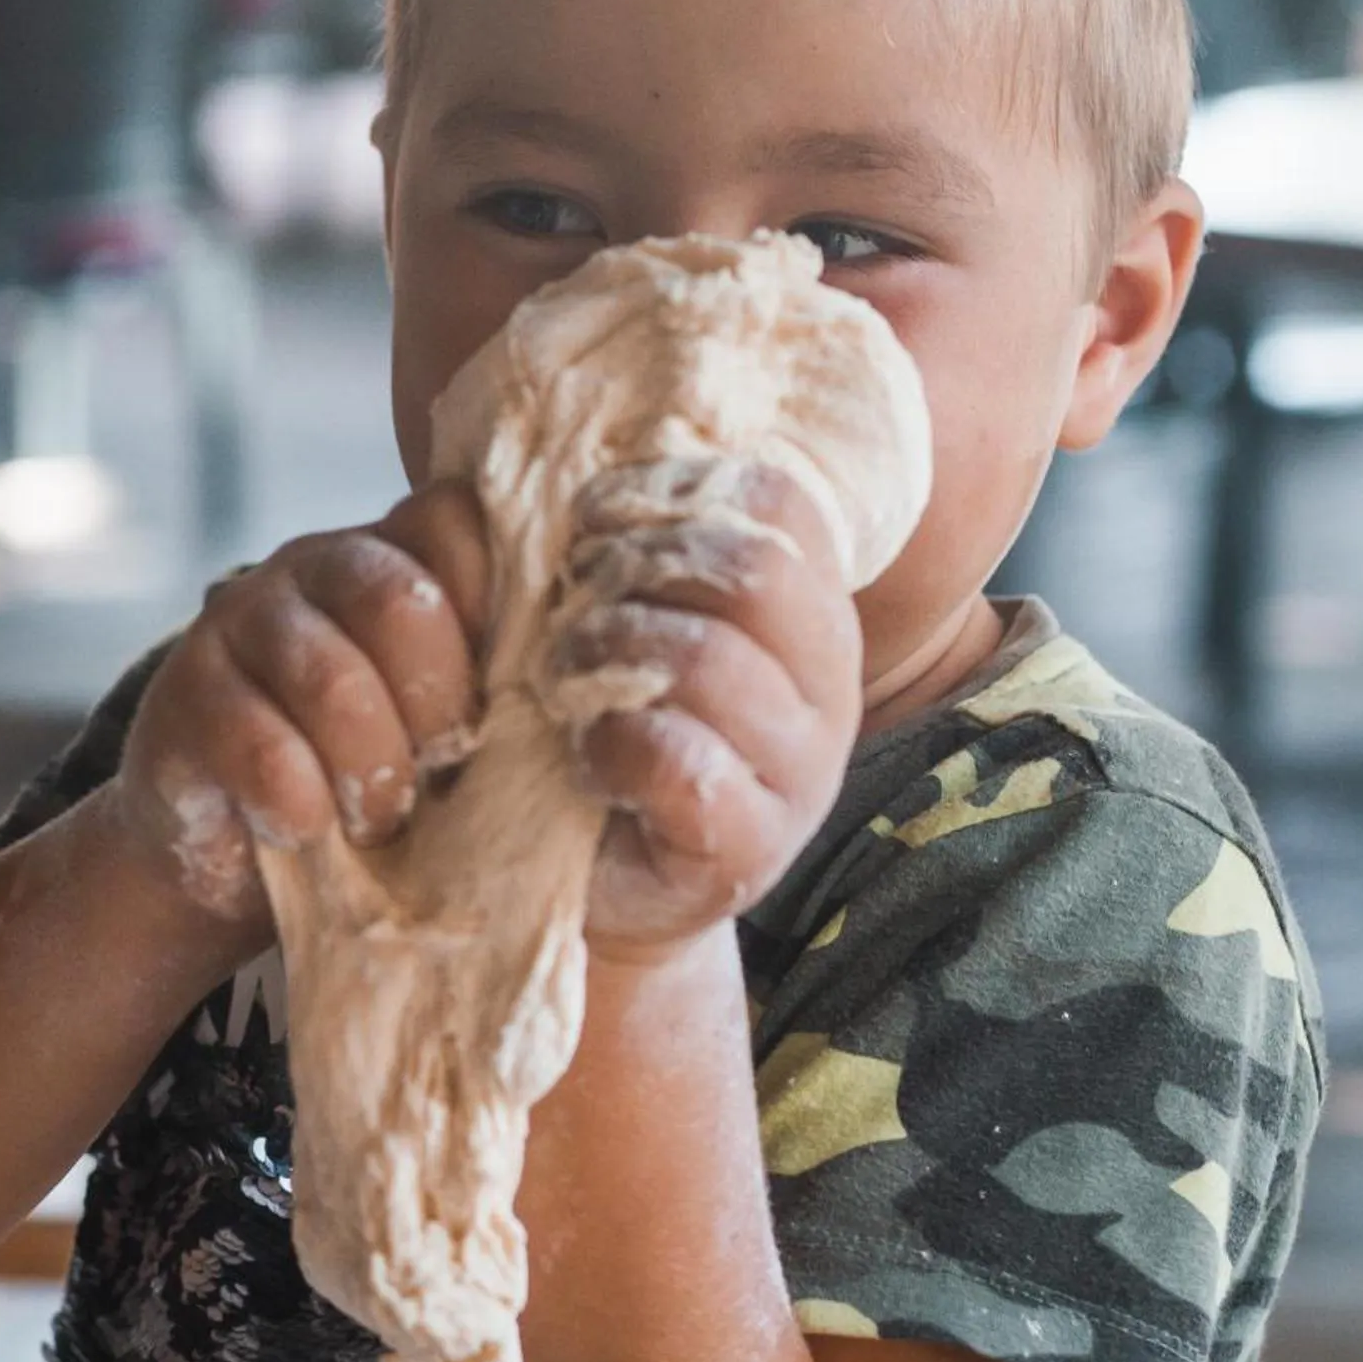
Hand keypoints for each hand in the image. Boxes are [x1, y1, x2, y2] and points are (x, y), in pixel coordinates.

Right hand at [108, 483, 491, 952]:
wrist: (243, 854)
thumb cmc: (382, 778)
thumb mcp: (455, 723)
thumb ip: (506, 675)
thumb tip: (594, 676)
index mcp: (402, 553)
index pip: (459, 523)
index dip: (496, 608)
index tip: (505, 694)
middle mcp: (321, 564)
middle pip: (399, 598)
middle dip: (437, 703)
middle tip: (445, 768)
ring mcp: (243, 619)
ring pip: (330, 677)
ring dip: (372, 766)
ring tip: (382, 815)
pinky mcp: (183, 693)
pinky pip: (258, 743)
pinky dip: (302, 802)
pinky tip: (309, 827)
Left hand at [552, 462, 864, 960]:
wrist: (601, 882)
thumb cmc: (602, 725)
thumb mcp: (611, 617)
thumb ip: (599, 544)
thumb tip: (538, 479)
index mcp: (802, 608)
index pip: (778, 505)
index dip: (672, 493)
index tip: (591, 522)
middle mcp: (824, 683)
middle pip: (756, 569)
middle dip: (638, 569)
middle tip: (572, 602)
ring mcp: (799, 771)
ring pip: (713, 658)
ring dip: (610, 650)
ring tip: (564, 678)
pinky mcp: (751, 848)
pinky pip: (683, 763)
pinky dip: (614, 743)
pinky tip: (587, 755)